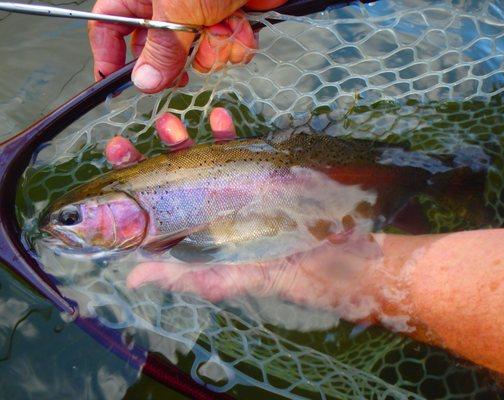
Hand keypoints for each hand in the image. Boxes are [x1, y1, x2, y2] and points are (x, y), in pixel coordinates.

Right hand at [88, 0, 286, 92]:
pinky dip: (234, 44)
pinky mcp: (224, 24)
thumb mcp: (179, 9)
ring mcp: (197, 17)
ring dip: (213, 51)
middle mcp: (167, 8)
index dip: (109, 55)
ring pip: (195, 56)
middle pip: (157, 51)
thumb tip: (143, 82)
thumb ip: (162, 48)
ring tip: (224, 29)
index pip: (109, 25)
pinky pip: (222, 51)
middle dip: (177, 62)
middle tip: (184, 72)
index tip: (117, 84)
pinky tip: (241, 25)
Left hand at [104, 109, 394, 323]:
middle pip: (168, 182)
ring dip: (183, 140)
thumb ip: (180, 275)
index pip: (151, 213)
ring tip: (168, 122)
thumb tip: (132, 278)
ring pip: (199, 161)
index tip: (112, 167)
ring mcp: (232, 192)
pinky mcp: (257, 177)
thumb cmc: (274, 273)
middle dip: (147, 160)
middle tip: (124, 142)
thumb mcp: (223, 278)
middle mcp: (207, 212)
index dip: (128, 191)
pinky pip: (237, 150)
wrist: (330, 258)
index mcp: (193, 237)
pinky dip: (227, 134)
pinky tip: (219, 118)